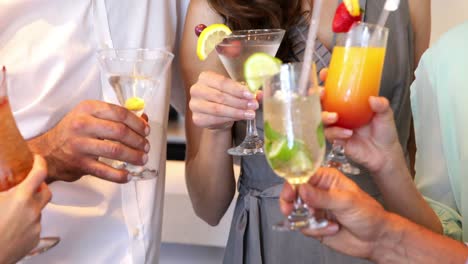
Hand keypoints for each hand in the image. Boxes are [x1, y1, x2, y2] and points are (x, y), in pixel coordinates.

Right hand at [0, 155, 51, 263]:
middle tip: (28, 185)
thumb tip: (0, 183)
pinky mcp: (35, 238)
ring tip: (11, 211)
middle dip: (40, 186)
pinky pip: (34, 226)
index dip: (40, 162)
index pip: (39, 173)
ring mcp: (35, 225)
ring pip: (38, 210)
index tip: (38, 159)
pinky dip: (27, 223)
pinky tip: (12, 226)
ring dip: (29, 207)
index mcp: (21, 197)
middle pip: (46, 192)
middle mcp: (32, 210)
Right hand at [29, 100, 149, 182]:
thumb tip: (144, 118)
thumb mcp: (91, 116)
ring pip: (115, 150)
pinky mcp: (79, 163)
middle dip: (138, 140)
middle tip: (146, 147)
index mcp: (88, 109)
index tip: (146, 130)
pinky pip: (105, 171)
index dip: (137, 123)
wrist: (47, 152)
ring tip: (142, 159)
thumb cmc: (73, 133)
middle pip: (120, 131)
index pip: (120, 113)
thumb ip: (116, 116)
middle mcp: (83, 124)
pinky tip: (128, 175)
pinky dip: (119, 175)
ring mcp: (80, 144)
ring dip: (134, 156)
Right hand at [189, 71, 258, 129]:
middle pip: (220, 96)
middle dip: (239, 102)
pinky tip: (240, 118)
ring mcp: (194, 105)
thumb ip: (248, 92)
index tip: (251, 95)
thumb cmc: (226, 99)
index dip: (237, 89)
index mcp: (205, 77)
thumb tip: (260, 95)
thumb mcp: (236, 92)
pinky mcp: (197, 119)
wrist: (217, 116)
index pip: (222, 82)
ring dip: (236, 112)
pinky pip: (215, 119)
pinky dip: (229, 119)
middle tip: (253, 106)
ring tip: (250, 114)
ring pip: (218, 109)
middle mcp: (196, 89)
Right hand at [280, 167, 389, 258]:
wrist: (376, 239)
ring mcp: (315, 208)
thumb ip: (323, 196)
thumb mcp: (347, 202)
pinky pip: (303, 226)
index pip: (302, 176)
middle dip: (290, 202)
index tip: (288, 193)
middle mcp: (318, 192)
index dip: (292, 183)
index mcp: (326, 179)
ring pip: (295, 211)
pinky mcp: (314, 224)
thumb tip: (302, 189)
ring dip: (307, 219)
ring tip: (322, 221)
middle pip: (293, 193)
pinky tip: (331, 228)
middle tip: (289, 209)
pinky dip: (315, 230)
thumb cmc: (369, 214)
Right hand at [318, 68, 401, 173]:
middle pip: (320, 102)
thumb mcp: (386, 115)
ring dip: (324, 115)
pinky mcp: (336, 139)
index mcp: (349, 103)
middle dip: (317, 96)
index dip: (326, 80)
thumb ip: (381, 106)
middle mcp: (340, 112)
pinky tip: (347, 133)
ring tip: (335, 117)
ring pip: (320, 118)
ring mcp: (336, 126)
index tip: (325, 73)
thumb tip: (373, 98)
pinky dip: (336, 132)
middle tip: (322, 94)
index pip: (334, 88)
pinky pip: (329, 134)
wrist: (384, 155)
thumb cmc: (384, 132)